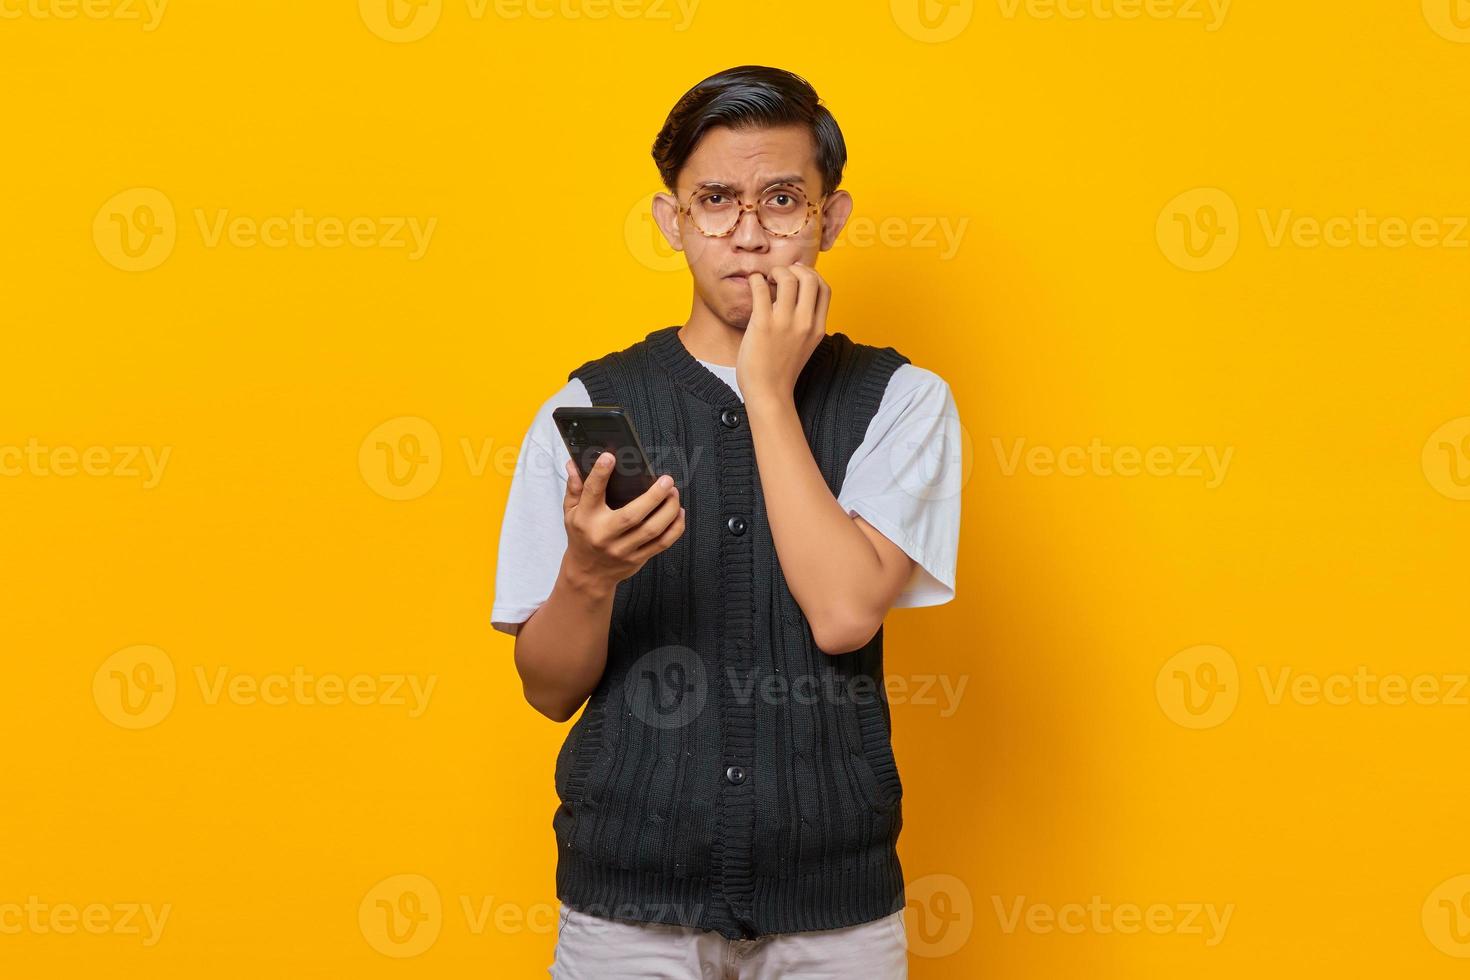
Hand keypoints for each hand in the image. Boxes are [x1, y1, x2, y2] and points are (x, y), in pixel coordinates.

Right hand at [561, 452, 685, 593]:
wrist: (588, 574)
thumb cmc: (582, 536)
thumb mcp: (571, 512)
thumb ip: (575, 488)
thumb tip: (574, 463)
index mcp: (586, 519)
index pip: (592, 493)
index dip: (600, 474)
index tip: (610, 456)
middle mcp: (604, 535)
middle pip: (632, 515)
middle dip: (653, 496)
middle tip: (666, 480)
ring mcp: (622, 550)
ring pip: (652, 530)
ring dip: (668, 510)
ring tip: (674, 493)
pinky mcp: (637, 559)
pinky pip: (662, 543)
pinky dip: (675, 527)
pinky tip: (679, 513)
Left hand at [735, 261, 830, 405]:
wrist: (769, 393)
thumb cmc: (782, 370)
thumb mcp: (805, 345)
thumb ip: (805, 323)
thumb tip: (794, 299)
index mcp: (818, 328)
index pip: (825, 288)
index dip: (812, 274)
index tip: (799, 275)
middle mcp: (805, 323)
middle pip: (810, 277)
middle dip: (794, 268)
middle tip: (780, 274)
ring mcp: (784, 323)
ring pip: (788, 278)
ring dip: (775, 271)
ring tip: (766, 279)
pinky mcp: (763, 325)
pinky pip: (760, 288)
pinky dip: (756, 280)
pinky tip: (752, 284)